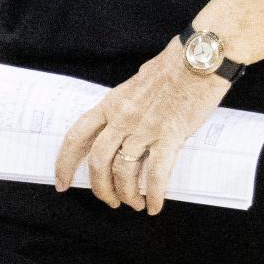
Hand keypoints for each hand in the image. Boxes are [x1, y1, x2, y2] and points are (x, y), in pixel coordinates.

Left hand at [54, 38, 229, 214]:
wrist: (201, 57)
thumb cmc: (175, 64)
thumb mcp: (139, 81)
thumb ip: (129, 102)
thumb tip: (128, 116)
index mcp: (112, 103)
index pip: (77, 136)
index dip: (65, 162)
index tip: (62, 182)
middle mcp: (123, 117)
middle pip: (98, 161)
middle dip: (100, 187)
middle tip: (109, 200)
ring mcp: (145, 127)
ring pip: (123, 171)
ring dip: (126, 194)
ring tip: (134, 203)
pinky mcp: (170, 135)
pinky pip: (155, 173)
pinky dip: (152, 195)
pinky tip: (153, 206)